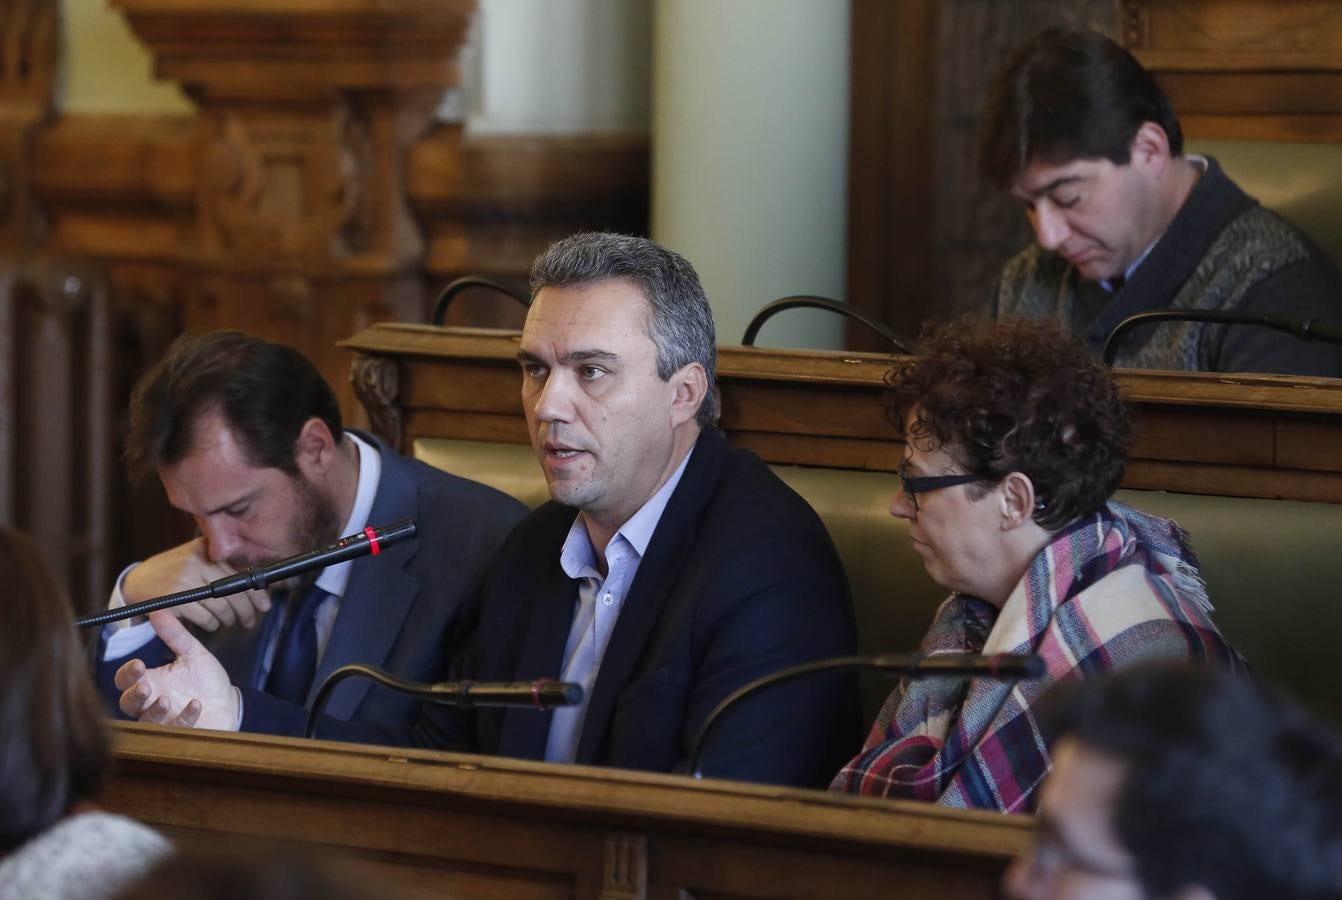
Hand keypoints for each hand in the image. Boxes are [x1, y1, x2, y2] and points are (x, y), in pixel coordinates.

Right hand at [115, 611, 241, 729]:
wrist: (229, 703)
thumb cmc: (205, 681)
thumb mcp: (193, 654)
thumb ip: (175, 635)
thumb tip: (158, 611)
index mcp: (150, 682)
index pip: (125, 680)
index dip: (127, 673)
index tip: (139, 664)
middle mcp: (151, 703)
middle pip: (128, 703)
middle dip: (134, 695)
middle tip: (145, 687)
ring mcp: (165, 721)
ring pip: (147, 720)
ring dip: (154, 711)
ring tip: (166, 699)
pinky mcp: (181, 733)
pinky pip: (177, 729)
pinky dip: (185, 717)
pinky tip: (196, 705)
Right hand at [122, 537, 270, 630]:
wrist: (138, 581)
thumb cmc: (175, 572)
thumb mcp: (197, 559)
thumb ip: (224, 567)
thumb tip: (260, 584)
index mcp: (205, 549)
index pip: (239, 572)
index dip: (256, 592)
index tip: (265, 605)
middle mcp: (196, 561)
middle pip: (233, 591)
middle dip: (246, 609)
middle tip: (250, 620)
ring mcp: (184, 580)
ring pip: (221, 606)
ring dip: (231, 619)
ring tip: (233, 622)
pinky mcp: (174, 599)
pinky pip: (205, 617)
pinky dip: (213, 624)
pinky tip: (213, 625)